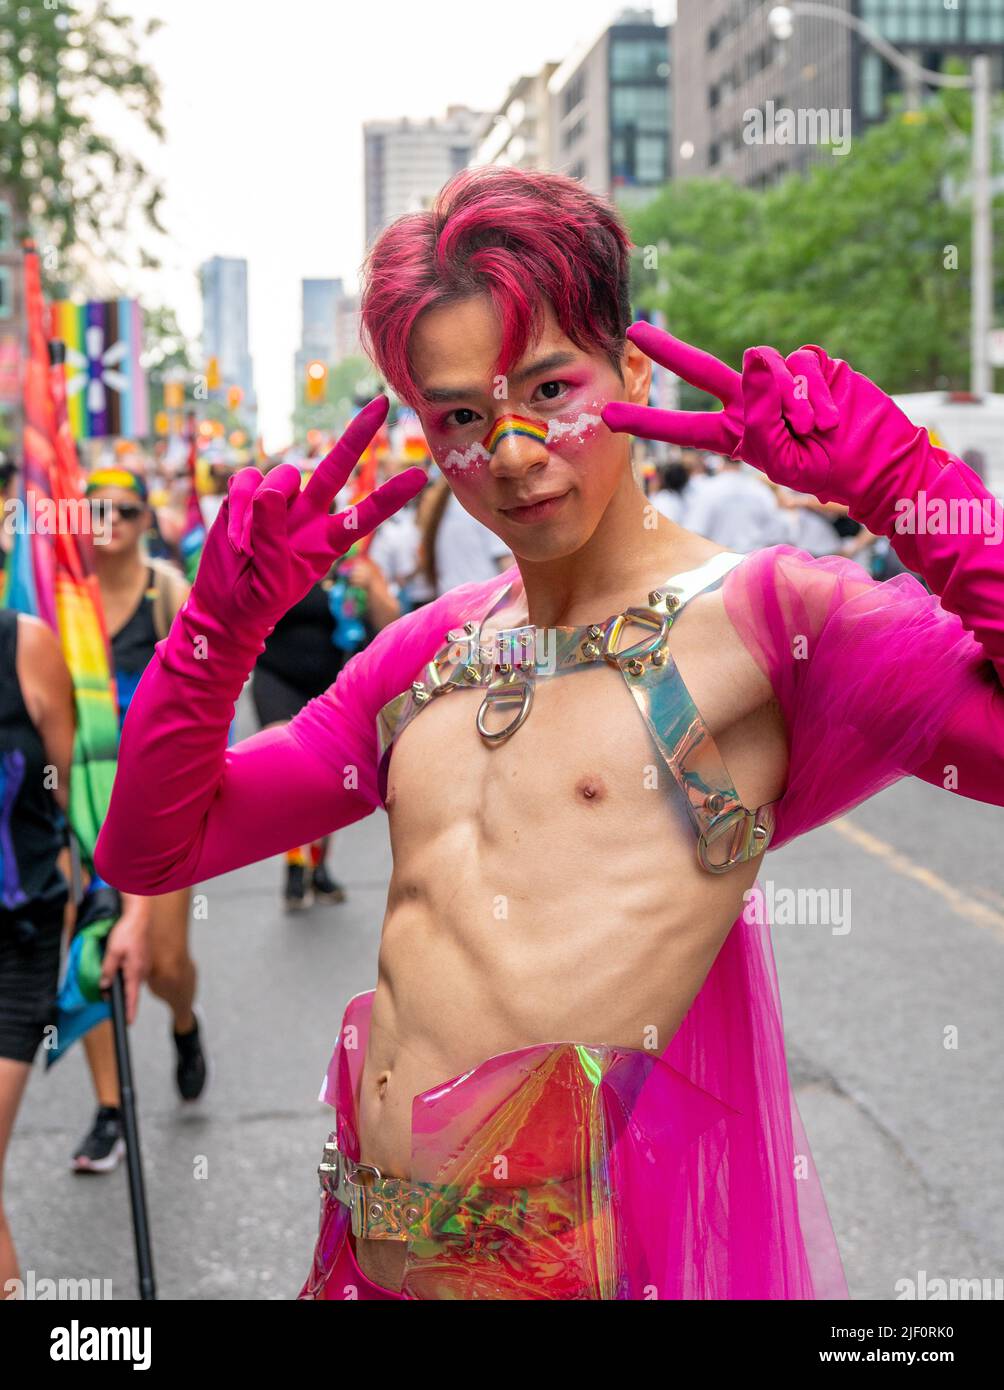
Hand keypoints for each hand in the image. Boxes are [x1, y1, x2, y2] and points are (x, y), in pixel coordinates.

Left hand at [100, 900, 150, 1023]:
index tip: (128, 1022)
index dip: (129, 1011)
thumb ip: (108, 970)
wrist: (140, 917)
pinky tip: (120, 959)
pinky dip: (124, 970)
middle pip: (129, 989)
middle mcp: (142, 971)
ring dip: (121, 978)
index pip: (132, 997)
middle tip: (105, 990)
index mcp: (135, 972)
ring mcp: (144, 965)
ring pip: (130, 979)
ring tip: (113, 964)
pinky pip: (133, 971)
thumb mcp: (113, 951)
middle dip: (118, 992)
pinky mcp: (143, 960)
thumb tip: (104, 985)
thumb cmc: (128, 932)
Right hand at [192, 398, 425, 639]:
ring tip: (245, 548)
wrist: (223, 603)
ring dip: (258, 512)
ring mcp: (278, 502)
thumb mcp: (273, 581)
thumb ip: (274, 539)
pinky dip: (237, 506)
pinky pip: (247, 481)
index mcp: (327, 541)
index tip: (420, 477)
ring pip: (283, 476)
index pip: (365, 514)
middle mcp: (308, 515)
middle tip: (381, 404)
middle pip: (335, 469)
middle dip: (357, 436)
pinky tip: (233, 534)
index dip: (390, 497)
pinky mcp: (248, 495)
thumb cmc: (257, 599)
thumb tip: (270, 493)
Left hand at [602, 322, 928, 507]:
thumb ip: (762, 413)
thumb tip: (752, 356)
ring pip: (764, 367)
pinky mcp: (810, 365)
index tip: (608, 417)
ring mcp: (780, 381)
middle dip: (669, 352)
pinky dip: (815, 391)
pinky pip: (801, 363)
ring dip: (790, 401)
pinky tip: (829, 413)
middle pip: (702, 372)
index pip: (682, 427)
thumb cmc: (826, 469)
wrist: (875, 459)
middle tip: (635, 332)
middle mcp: (751, 403)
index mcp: (736, 434)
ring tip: (812, 428)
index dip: (648, 420)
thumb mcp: (784, 456)